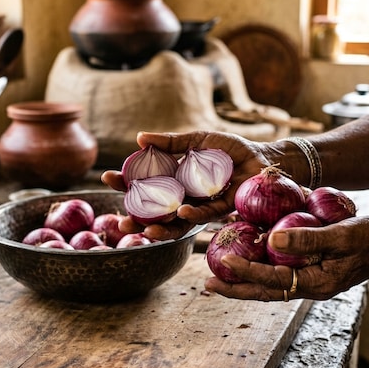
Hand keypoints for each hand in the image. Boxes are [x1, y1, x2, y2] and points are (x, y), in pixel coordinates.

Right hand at [101, 130, 274, 239]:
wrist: (261, 158)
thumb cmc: (229, 150)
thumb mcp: (198, 140)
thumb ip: (171, 142)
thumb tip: (140, 137)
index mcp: (173, 178)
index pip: (144, 183)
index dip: (125, 183)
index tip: (107, 178)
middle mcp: (184, 196)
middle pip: (155, 210)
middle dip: (136, 217)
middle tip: (122, 220)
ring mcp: (200, 206)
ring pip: (175, 222)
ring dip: (159, 228)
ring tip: (145, 230)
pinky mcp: (221, 211)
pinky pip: (203, 215)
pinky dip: (191, 215)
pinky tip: (181, 212)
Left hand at [204, 216, 368, 300]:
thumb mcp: (341, 235)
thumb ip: (307, 239)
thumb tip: (271, 239)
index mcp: (317, 283)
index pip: (273, 281)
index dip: (247, 273)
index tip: (224, 264)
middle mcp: (310, 286)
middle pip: (266, 291)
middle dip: (237, 289)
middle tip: (208, 284)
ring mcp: (312, 279)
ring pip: (271, 284)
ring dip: (246, 280)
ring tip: (220, 274)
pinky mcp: (313, 269)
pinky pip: (282, 272)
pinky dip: (263, 267)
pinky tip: (250, 255)